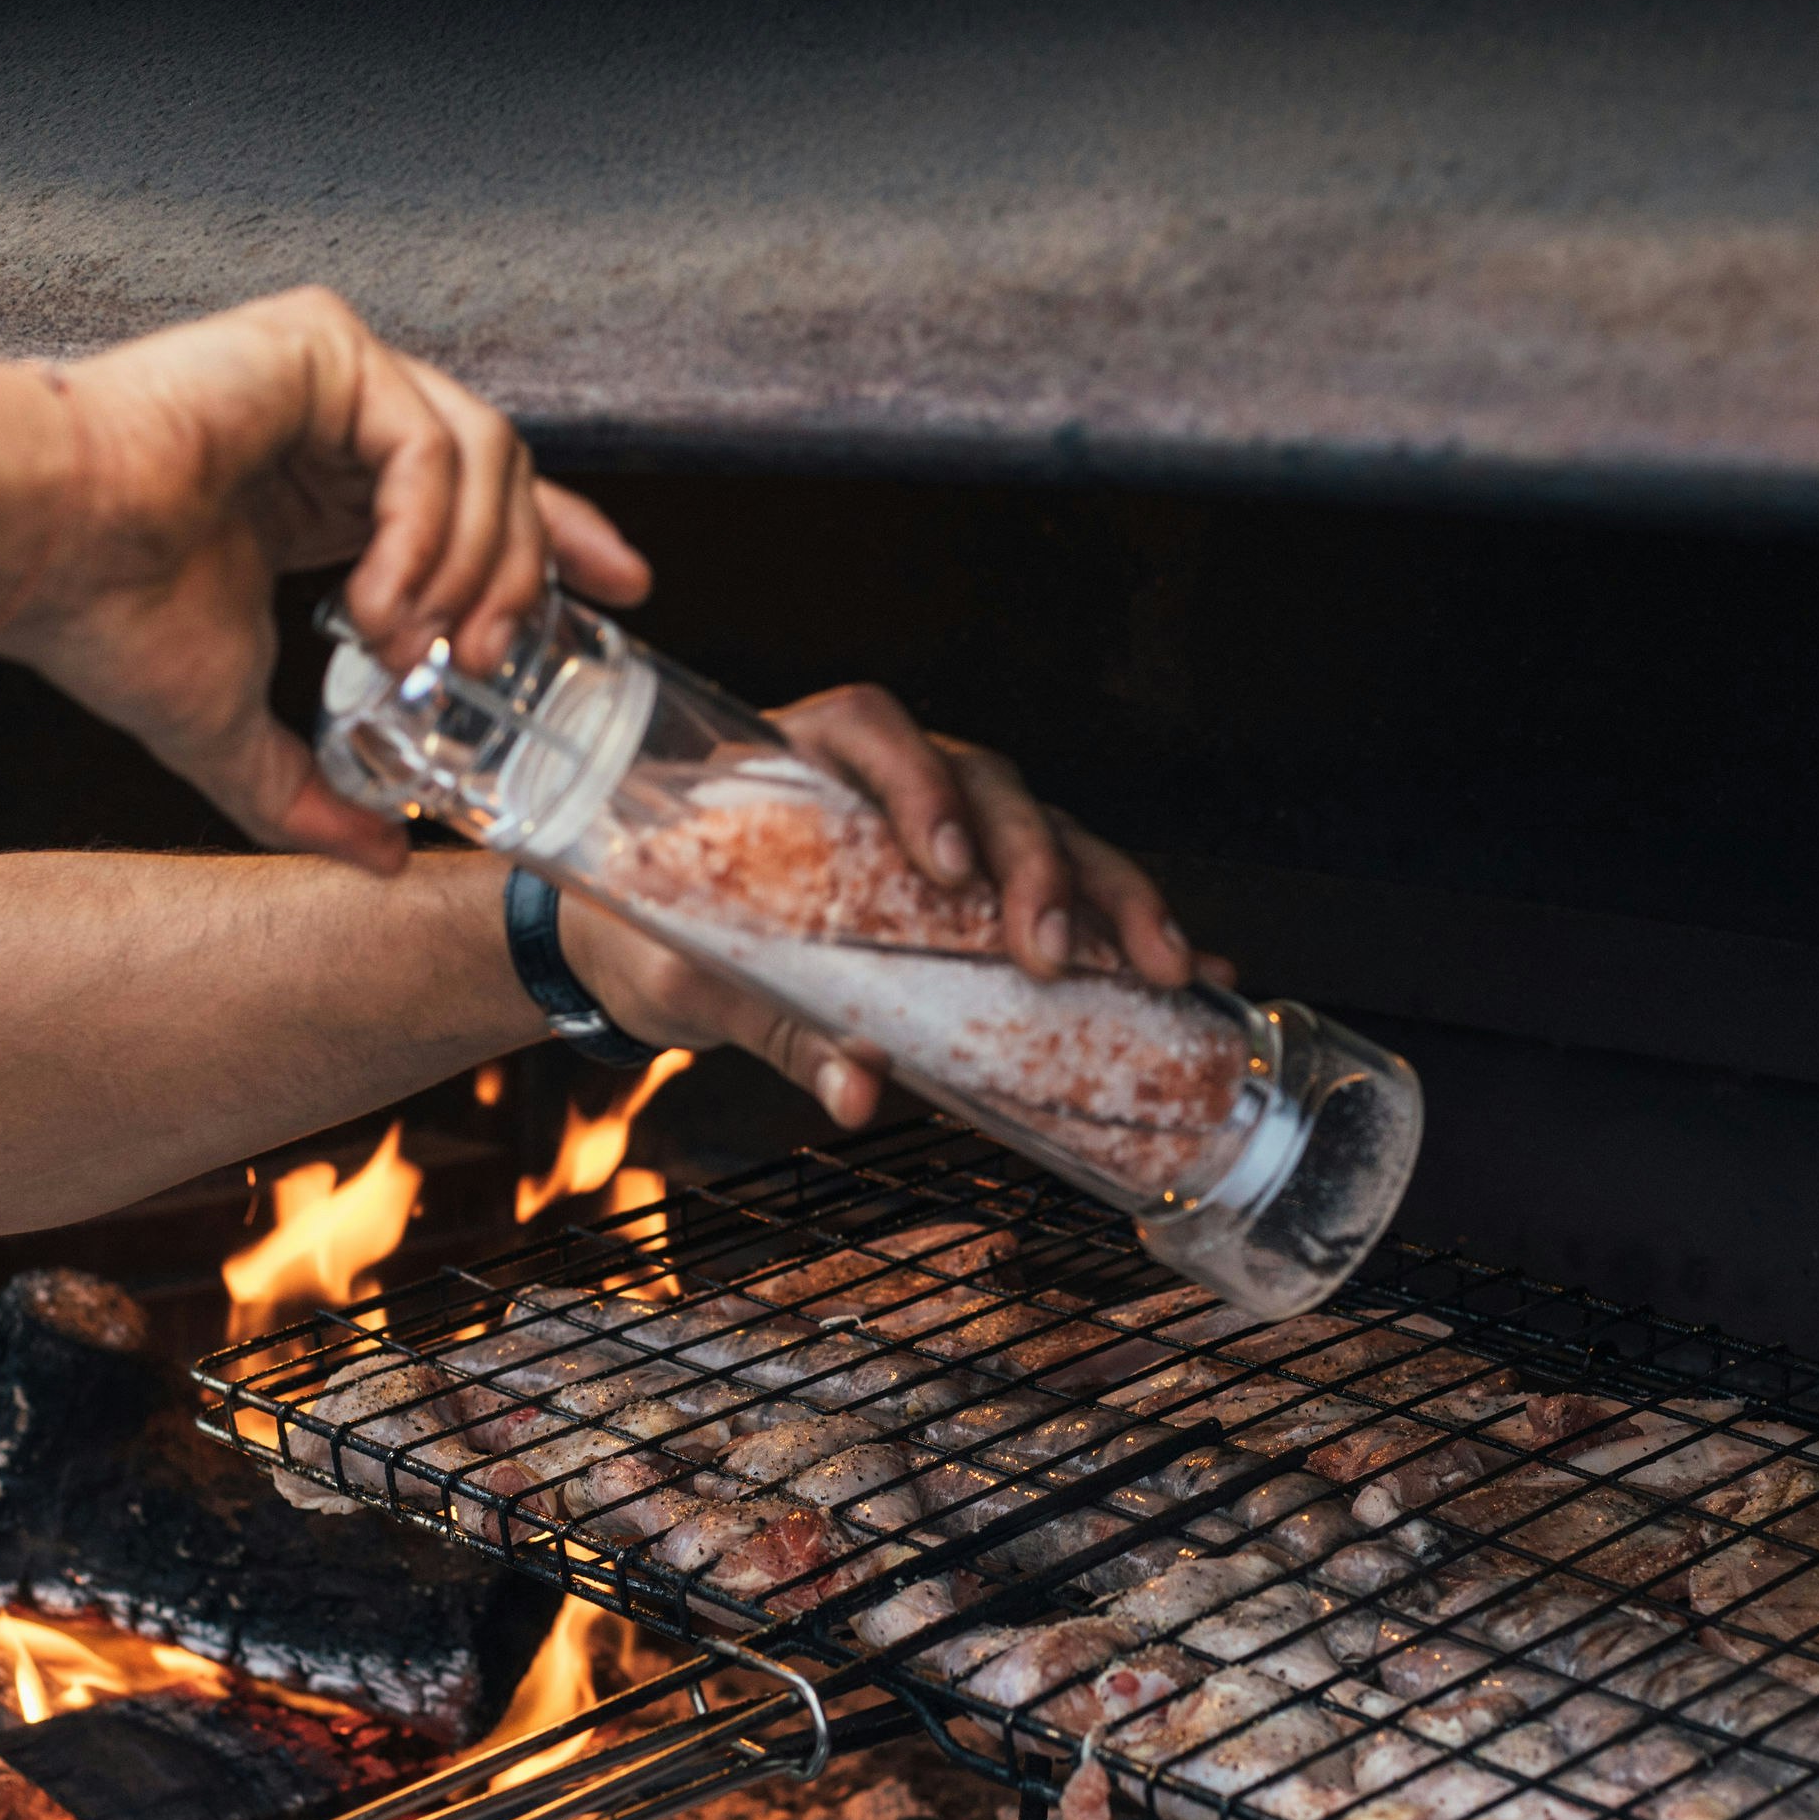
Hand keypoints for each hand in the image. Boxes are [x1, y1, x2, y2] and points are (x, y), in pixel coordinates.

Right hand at [0, 288, 649, 869]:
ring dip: (472, 568)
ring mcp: (333, 372)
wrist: (37, 548)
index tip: (626, 592)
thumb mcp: (231, 728)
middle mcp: (339, 420)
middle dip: (529, 575)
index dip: (564, 543)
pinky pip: (431, 442)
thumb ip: (309, 794)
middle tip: (502, 662)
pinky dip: (427, 533)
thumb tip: (380, 864)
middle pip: (506, 473)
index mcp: (328, 491)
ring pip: (485, 455)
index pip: (482, 501)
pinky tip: (381, 600)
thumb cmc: (104, 616)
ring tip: (416, 646)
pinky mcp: (319, 341)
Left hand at [554, 683, 1226, 1125]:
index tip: (944, 863)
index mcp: (797, 755)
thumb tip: (856, 1088)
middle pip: (987, 787)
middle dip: (1037, 866)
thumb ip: (771, 1026)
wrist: (636, 941)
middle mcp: (889, 775)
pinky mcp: (983, 883)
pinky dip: (1119, 927)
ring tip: (1159, 964)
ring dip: (1108, 894)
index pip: (873, 730)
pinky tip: (1182, 972)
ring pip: (1048, 830)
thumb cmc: (651, 930)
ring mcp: (948, 824)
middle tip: (1051, 954)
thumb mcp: (689, 977)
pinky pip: (1064, 889)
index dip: (919, 784)